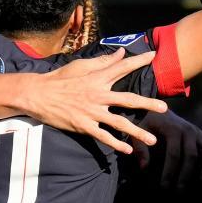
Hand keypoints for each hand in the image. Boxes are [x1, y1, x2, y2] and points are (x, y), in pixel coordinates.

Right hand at [21, 49, 166, 154]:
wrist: (37, 94)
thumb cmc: (59, 79)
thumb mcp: (81, 66)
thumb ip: (103, 61)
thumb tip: (121, 52)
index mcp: (97, 78)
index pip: (122, 67)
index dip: (138, 61)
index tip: (153, 55)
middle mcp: (98, 94)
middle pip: (128, 99)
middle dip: (147, 104)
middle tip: (164, 108)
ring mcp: (91, 111)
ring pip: (119, 122)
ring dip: (136, 132)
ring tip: (152, 140)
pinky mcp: (83, 125)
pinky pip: (103, 136)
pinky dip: (116, 143)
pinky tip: (128, 150)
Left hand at [134, 111, 201, 189]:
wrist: (157, 108)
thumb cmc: (147, 122)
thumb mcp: (139, 132)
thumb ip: (141, 148)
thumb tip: (144, 167)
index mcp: (173, 129)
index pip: (174, 154)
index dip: (170, 172)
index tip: (164, 186)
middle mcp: (188, 130)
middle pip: (191, 156)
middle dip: (185, 176)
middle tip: (178, 192)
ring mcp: (197, 132)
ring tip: (196, 185)